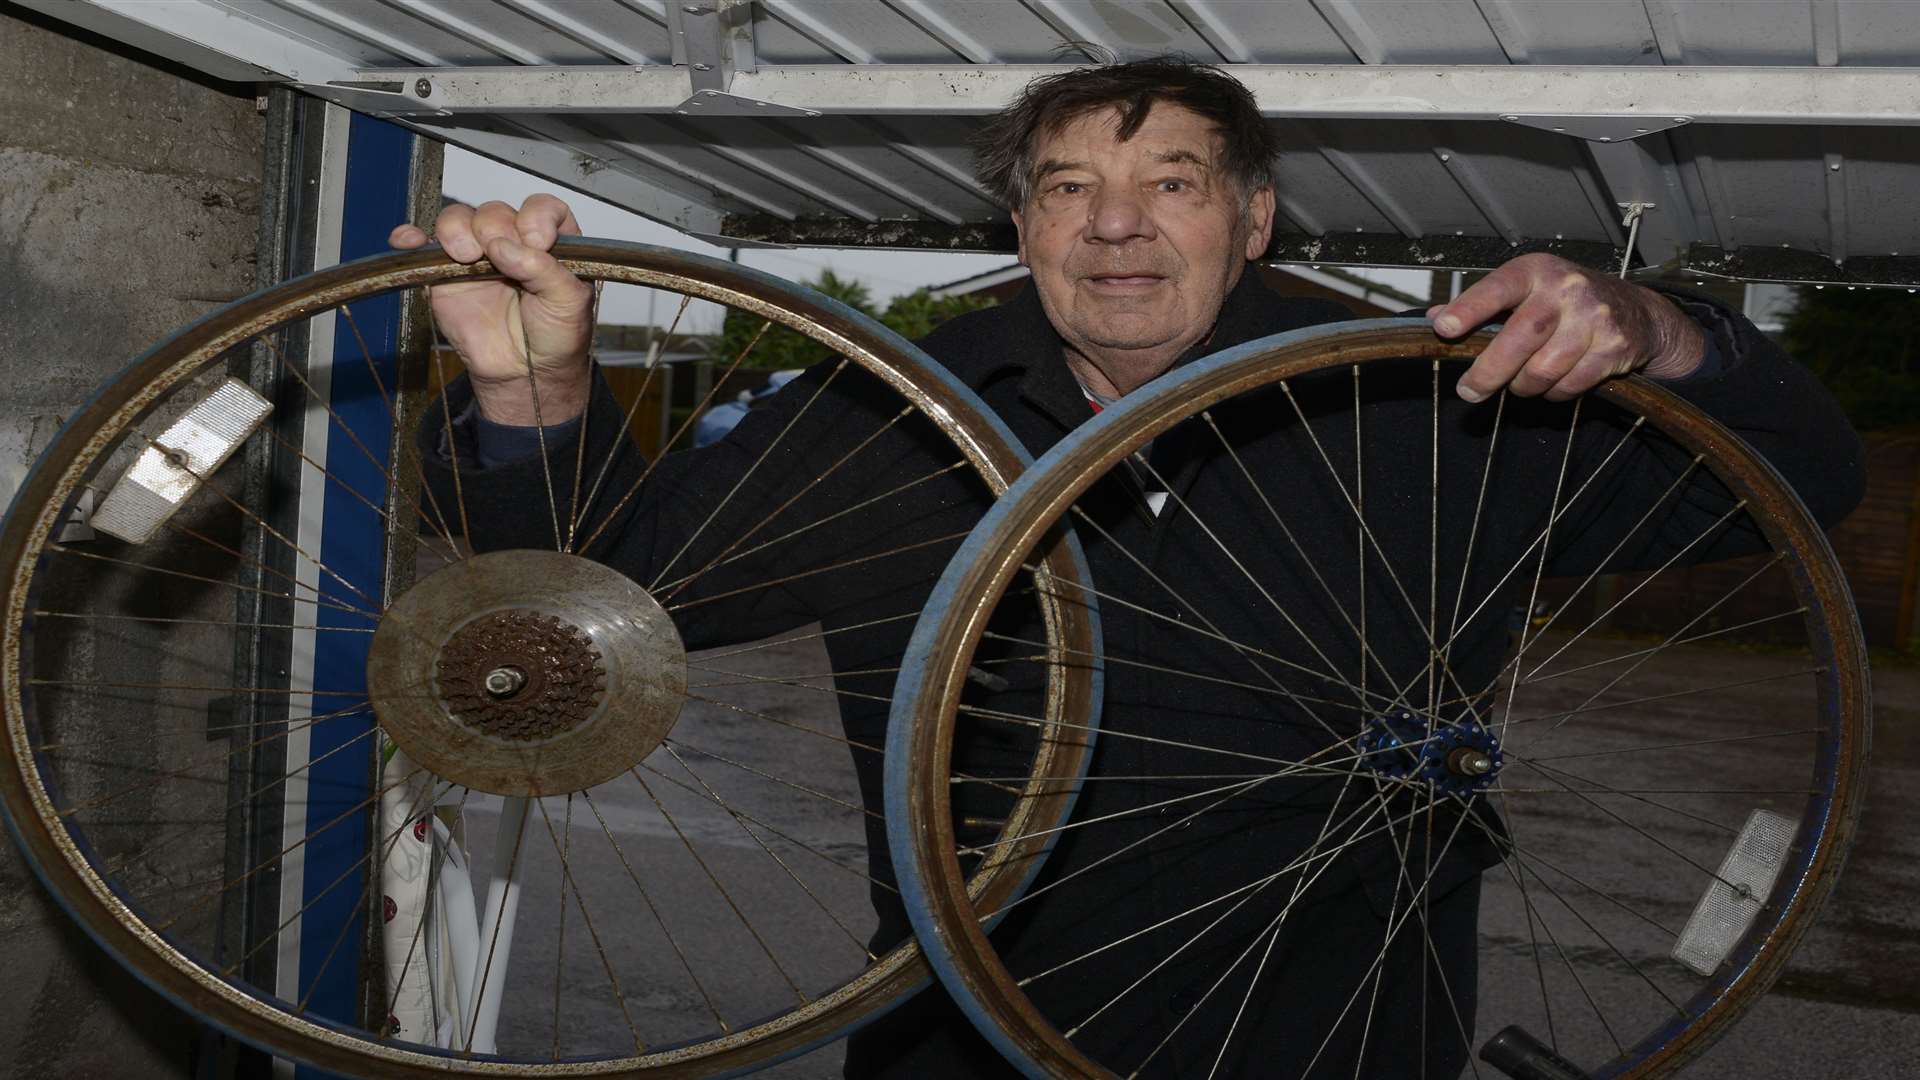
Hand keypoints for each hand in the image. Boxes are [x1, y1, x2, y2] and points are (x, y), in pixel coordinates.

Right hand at [389, 195, 594, 424]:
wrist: (526, 374)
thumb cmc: (555, 336)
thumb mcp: (569, 304)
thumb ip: (545, 271)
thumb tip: (503, 246)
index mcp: (551, 242)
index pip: (542, 208)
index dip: (537, 216)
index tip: (536, 241)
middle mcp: (512, 241)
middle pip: (495, 211)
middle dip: (495, 227)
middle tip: (498, 257)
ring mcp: (477, 255)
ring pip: (458, 220)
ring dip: (457, 230)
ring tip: (467, 257)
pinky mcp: (445, 275)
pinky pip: (423, 248)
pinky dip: (411, 238)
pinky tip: (409, 241)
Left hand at [1428, 253, 1706, 403]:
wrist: (1635, 310)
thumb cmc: (1564, 300)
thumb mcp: (1525, 289)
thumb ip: (1480, 304)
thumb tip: (1432, 318)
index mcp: (1536, 271)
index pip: (1498, 287)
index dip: (1469, 308)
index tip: (1444, 329)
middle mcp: (1567, 289)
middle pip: (1520, 337)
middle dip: (1489, 371)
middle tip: (1469, 391)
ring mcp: (1595, 318)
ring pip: (1543, 369)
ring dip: (1523, 386)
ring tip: (1518, 383)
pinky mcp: (1614, 347)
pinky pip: (1569, 385)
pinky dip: (1552, 393)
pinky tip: (1552, 382)